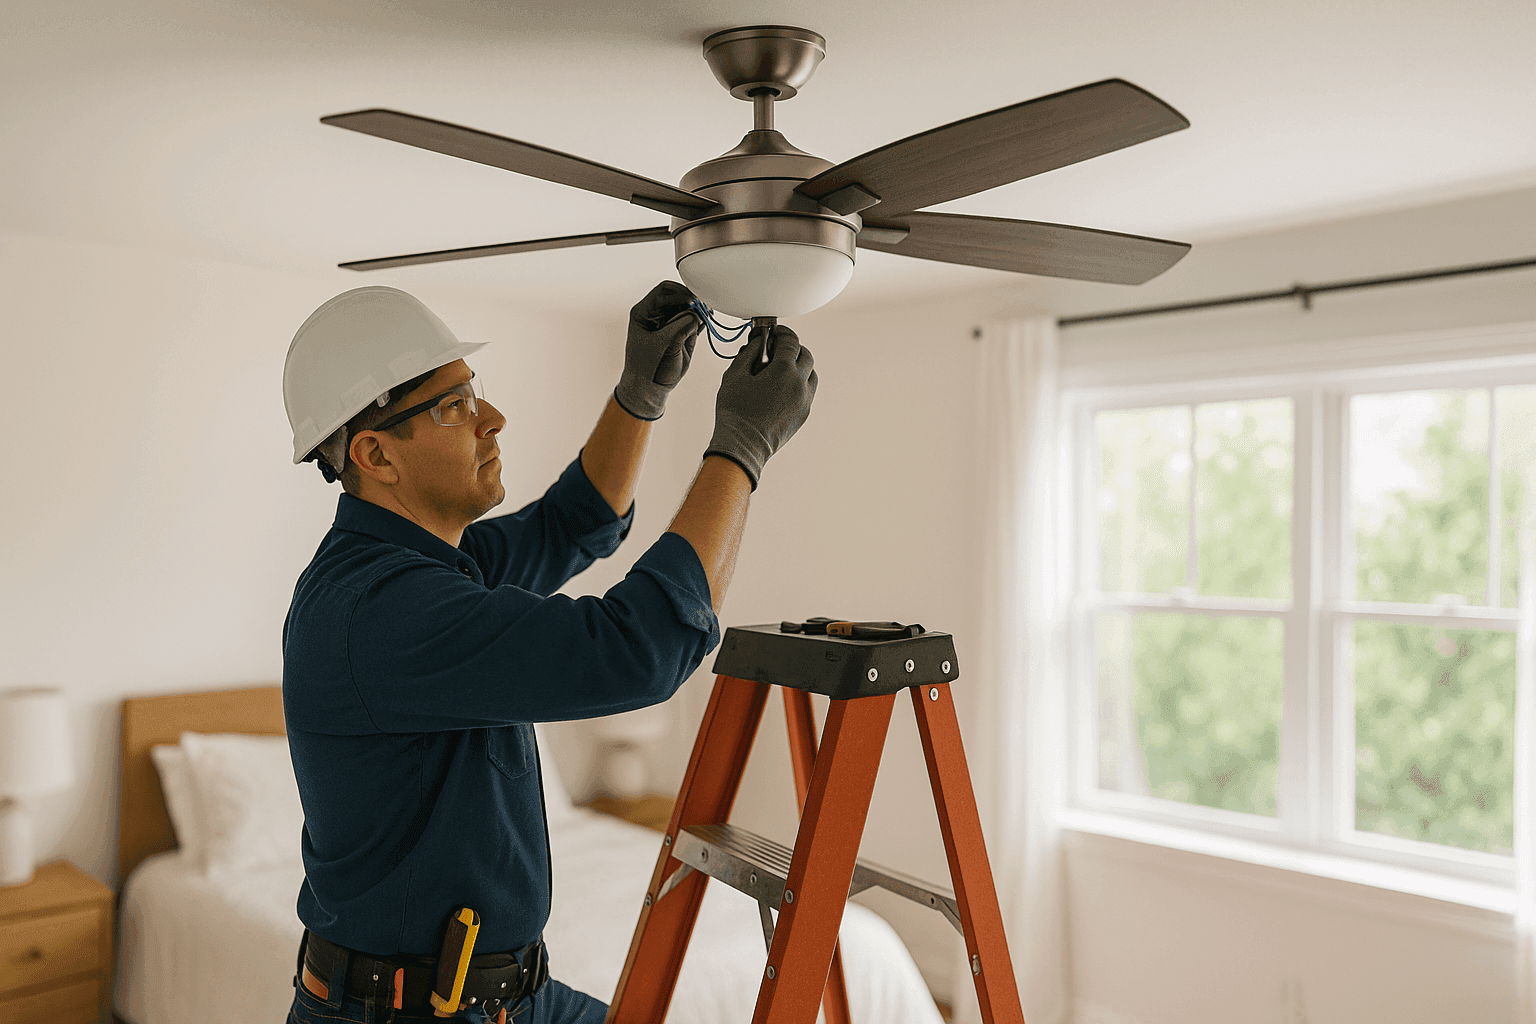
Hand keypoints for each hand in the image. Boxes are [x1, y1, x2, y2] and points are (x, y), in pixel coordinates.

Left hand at [614, 280, 700, 420]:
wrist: (649, 389)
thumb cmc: (649, 368)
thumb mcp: (665, 345)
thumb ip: (681, 325)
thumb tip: (697, 313)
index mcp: (644, 312)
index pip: (664, 291)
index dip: (681, 293)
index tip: (694, 302)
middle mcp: (656, 315)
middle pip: (677, 296)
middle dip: (692, 301)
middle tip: (704, 308)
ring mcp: (669, 323)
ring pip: (688, 307)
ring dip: (698, 311)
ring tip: (706, 317)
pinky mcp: (680, 333)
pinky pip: (693, 320)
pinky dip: (701, 320)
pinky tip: (706, 323)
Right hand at [703, 323, 816, 489]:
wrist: (743, 445)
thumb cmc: (735, 412)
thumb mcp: (734, 375)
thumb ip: (749, 353)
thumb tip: (759, 342)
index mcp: (783, 370)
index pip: (791, 341)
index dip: (783, 332)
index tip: (775, 332)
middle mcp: (799, 384)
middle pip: (806, 355)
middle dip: (793, 347)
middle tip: (777, 348)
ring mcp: (804, 400)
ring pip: (811, 373)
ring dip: (800, 365)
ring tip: (781, 368)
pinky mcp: (803, 414)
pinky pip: (808, 391)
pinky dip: (800, 383)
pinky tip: (783, 386)